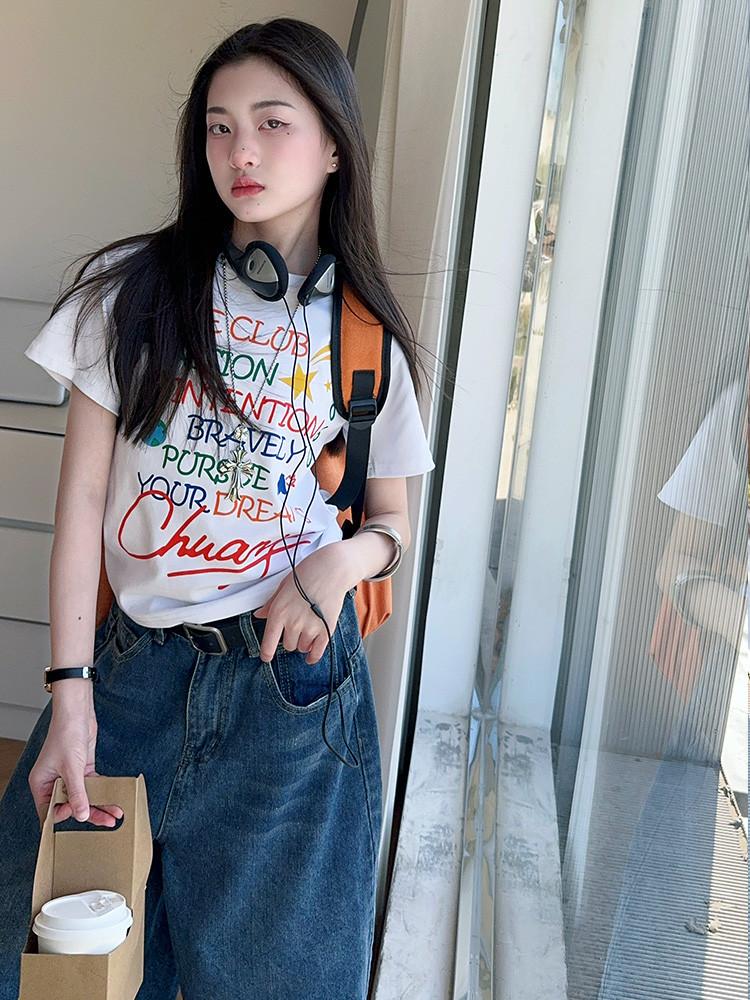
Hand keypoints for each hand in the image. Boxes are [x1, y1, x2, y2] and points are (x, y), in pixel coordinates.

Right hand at [28, 705, 123, 828]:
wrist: (77, 713)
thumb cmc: (66, 735)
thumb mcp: (72, 768)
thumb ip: (77, 793)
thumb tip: (81, 815)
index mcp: (41, 784)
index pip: (49, 811)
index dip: (64, 815)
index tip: (79, 814)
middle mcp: (53, 782)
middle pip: (70, 806)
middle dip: (89, 814)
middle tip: (107, 822)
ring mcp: (69, 776)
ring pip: (83, 797)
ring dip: (99, 805)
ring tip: (114, 814)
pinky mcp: (82, 769)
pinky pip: (91, 786)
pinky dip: (101, 792)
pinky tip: (113, 799)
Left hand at [253, 542, 352, 664]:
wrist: (332, 569)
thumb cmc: (307, 573)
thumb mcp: (284, 586)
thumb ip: (271, 604)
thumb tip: (259, 615)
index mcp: (279, 611)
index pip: (269, 642)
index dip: (266, 654)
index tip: (266, 657)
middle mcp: (293, 622)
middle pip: (288, 645)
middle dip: (290, 639)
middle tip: (296, 628)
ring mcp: (310, 627)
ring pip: (302, 648)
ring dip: (303, 643)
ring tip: (307, 630)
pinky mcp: (326, 629)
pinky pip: (317, 651)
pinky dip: (313, 656)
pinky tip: (311, 656)